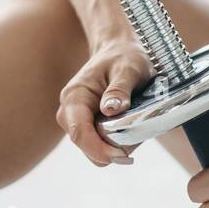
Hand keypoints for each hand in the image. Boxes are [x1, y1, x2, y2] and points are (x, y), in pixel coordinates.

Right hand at [56, 33, 153, 165]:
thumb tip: (111, 110)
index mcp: (74, 97)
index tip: (123, 155)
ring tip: (136, 124)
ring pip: (95, 151)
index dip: (98, 149)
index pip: (79, 132)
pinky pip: (102, 146)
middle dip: (111, 148)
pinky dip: (119, 142)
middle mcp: (70, 114)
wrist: (119, 52)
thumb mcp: (127, 68)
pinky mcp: (90, 129)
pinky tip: (131, 125)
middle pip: (87, 147)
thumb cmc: (123, 57)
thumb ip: (119, 89)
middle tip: (139, 134)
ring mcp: (79, 123)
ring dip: (117, 145)